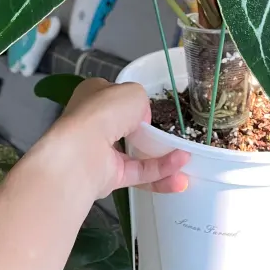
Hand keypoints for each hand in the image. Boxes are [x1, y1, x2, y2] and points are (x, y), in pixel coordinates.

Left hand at [54, 78, 189, 199]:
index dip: (133, 101)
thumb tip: (142, 121)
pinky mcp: (108, 176)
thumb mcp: (133, 92)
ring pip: (135, 153)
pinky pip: (139, 174)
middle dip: (148, 131)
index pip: (115, 96)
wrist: (82, 152)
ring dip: (161, 156)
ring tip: (187, 158)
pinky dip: (160, 173)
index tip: (152, 108)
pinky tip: (181, 175)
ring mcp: (100, 152)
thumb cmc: (104, 111)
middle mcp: (94, 123)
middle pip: (125, 126)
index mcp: (93, 96)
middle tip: (173, 133)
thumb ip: (142, 103)